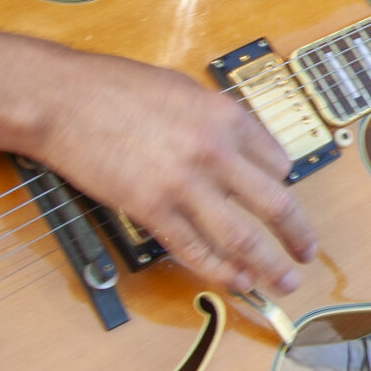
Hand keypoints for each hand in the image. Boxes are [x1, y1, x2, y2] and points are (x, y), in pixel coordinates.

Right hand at [29, 52, 312, 293]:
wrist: (63, 99)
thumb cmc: (116, 88)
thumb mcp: (185, 90)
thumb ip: (217, 121)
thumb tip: (240, 148)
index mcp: (228, 117)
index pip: (279, 162)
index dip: (283, 184)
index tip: (281, 197)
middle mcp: (215, 152)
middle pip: (275, 204)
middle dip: (297, 235)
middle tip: (307, 252)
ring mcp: (184, 184)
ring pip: (242, 237)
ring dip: (269, 265)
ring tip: (283, 282)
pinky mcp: (151, 209)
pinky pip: (195, 249)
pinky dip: (219, 270)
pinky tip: (235, 280)